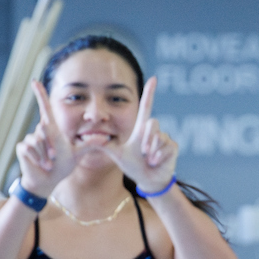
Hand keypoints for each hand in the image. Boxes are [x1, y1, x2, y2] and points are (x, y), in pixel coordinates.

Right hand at [14, 81, 79, 196]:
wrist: (49, 179)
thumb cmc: (63, 164)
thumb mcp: (78, 153)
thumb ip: (90, 143)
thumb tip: (106, 138)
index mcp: (53, 129)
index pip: (46, 108)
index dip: (40, 94)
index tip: (35, 80)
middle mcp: (41, 131)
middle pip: (45, 129)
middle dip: (52, 146)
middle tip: (55, 157)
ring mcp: (30, 139)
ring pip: (38, 141)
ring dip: (46, 155)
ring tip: (49, 162)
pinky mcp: (23, 147)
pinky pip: (30, 149)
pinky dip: (39, 159)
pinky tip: (42, 164)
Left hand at [98, 77, 177, 192]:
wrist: (147, 180)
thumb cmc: (133, 166)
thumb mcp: (116, 154)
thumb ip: (103, 145)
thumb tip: (85, 138)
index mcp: (141, 130)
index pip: (146, 107)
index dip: (149, 93)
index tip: (153, 78)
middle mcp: (154, 131)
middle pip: (152, 122)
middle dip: (146, 139)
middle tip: (143, 153)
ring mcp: (165, 138)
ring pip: (158, 137)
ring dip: (151, 152)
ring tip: (149, 160)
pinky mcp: (173, 147)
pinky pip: (165, 147)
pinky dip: (158, 157)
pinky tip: (156, 162)